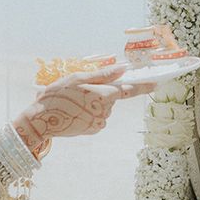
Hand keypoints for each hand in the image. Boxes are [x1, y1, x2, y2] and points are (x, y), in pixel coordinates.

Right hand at [13, 66, 153, 154]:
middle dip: (101, 92)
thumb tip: (123, 69)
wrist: (41, 120)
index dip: (144, 86)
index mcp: (103, 94)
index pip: (130, 89)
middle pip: (112, 97)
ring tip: (73, 101)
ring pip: (103, 107)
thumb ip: (103, 75)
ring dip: (93, 102)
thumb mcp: (78, 78)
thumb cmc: (58, 95)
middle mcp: (105, 110)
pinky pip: (97, 117)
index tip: (157, 83)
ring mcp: (100, 122)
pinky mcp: (93, 129)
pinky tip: (75, 111)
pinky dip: (89, 113)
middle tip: (80, 90)